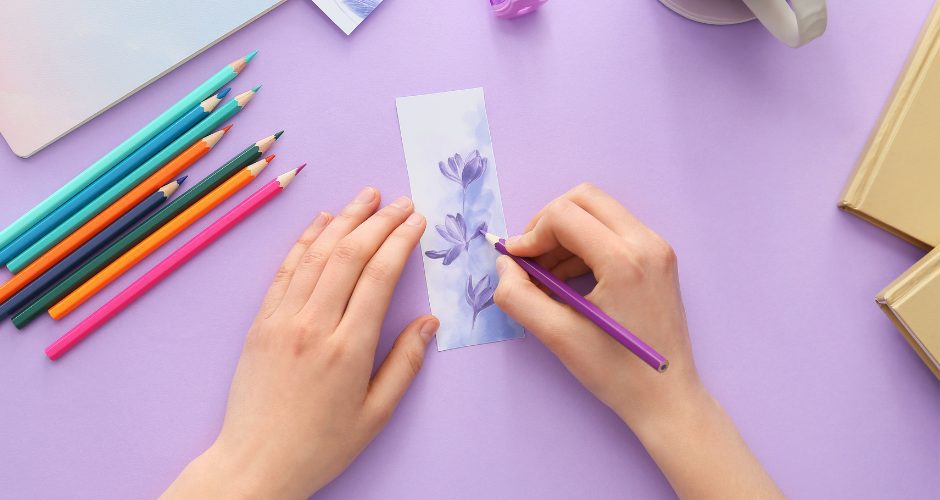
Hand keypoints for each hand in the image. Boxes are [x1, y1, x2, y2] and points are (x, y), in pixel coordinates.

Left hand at [163, 187, 437, 498]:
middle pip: (349, 255)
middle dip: (378, 220)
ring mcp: (282, 320)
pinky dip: (305, 241)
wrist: (255, 463)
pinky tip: (322, 222)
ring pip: (316, 254)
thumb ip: (405, 364)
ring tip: (366, 196)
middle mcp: (314, 325)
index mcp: (349, 349)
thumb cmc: (321, 445)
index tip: (417, 220)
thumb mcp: (376, 415)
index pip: (379, 276)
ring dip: (344, 219)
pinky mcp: (260, 323)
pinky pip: (285, 270)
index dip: (401, 241)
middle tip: (400, 201)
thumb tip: (430, 321)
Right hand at [494, 183, 781, 498]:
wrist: (667, 399)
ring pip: (598, 212)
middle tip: (529, 258)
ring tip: (545, 276)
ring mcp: (657, 248)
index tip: (515, 262)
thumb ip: (517, 296)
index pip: (564, 215)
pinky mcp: (659, 258)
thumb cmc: (615, 372)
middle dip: (547, 223)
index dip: (530, 234)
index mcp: (624, 259)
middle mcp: (646, 243)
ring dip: (564, 234)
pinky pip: (613, 230)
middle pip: (584, 199)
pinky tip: (567, 280)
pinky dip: (584, 244)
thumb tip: (504, 263)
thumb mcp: (556, 336)